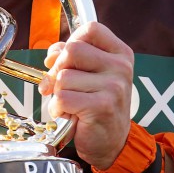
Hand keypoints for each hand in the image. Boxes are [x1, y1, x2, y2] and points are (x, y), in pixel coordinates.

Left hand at [38, 22, 132, 169]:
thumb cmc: (98, 105)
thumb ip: (73, 57)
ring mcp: (114, 86)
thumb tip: (52, 53)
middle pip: (72, 50)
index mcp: (120, 53)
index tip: (66, 59)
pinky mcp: (102, 106)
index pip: (91, 29)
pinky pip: (62, 97)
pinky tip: (68, 114)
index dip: (71, 41)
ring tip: (69, 104)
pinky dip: (57, 108)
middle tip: (59, 85)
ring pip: (63, 76)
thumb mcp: (91, 75)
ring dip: (57, 93)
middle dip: (57, 69)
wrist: (112, 143)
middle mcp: (121, 66)